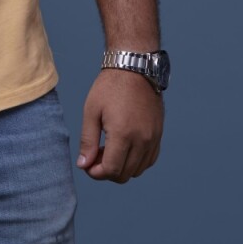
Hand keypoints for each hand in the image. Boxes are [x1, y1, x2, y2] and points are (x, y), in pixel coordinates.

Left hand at [76, 68, 163, 182]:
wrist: (134, 68)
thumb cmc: (110, 87)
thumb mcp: (92, 111)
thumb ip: (88, 141)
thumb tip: (84, 165)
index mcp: (123, 134)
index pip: (111, 170)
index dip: (96, 173)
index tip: (87, 165)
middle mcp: (142, 140)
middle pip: (124, 174)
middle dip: (107, 171)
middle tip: (96, 155)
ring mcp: (153, 138)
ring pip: (138, 170)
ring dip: (122, 167)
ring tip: (109, 149)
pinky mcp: (159, 135)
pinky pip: (149, 160)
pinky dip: (136, 162)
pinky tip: (124, 148)